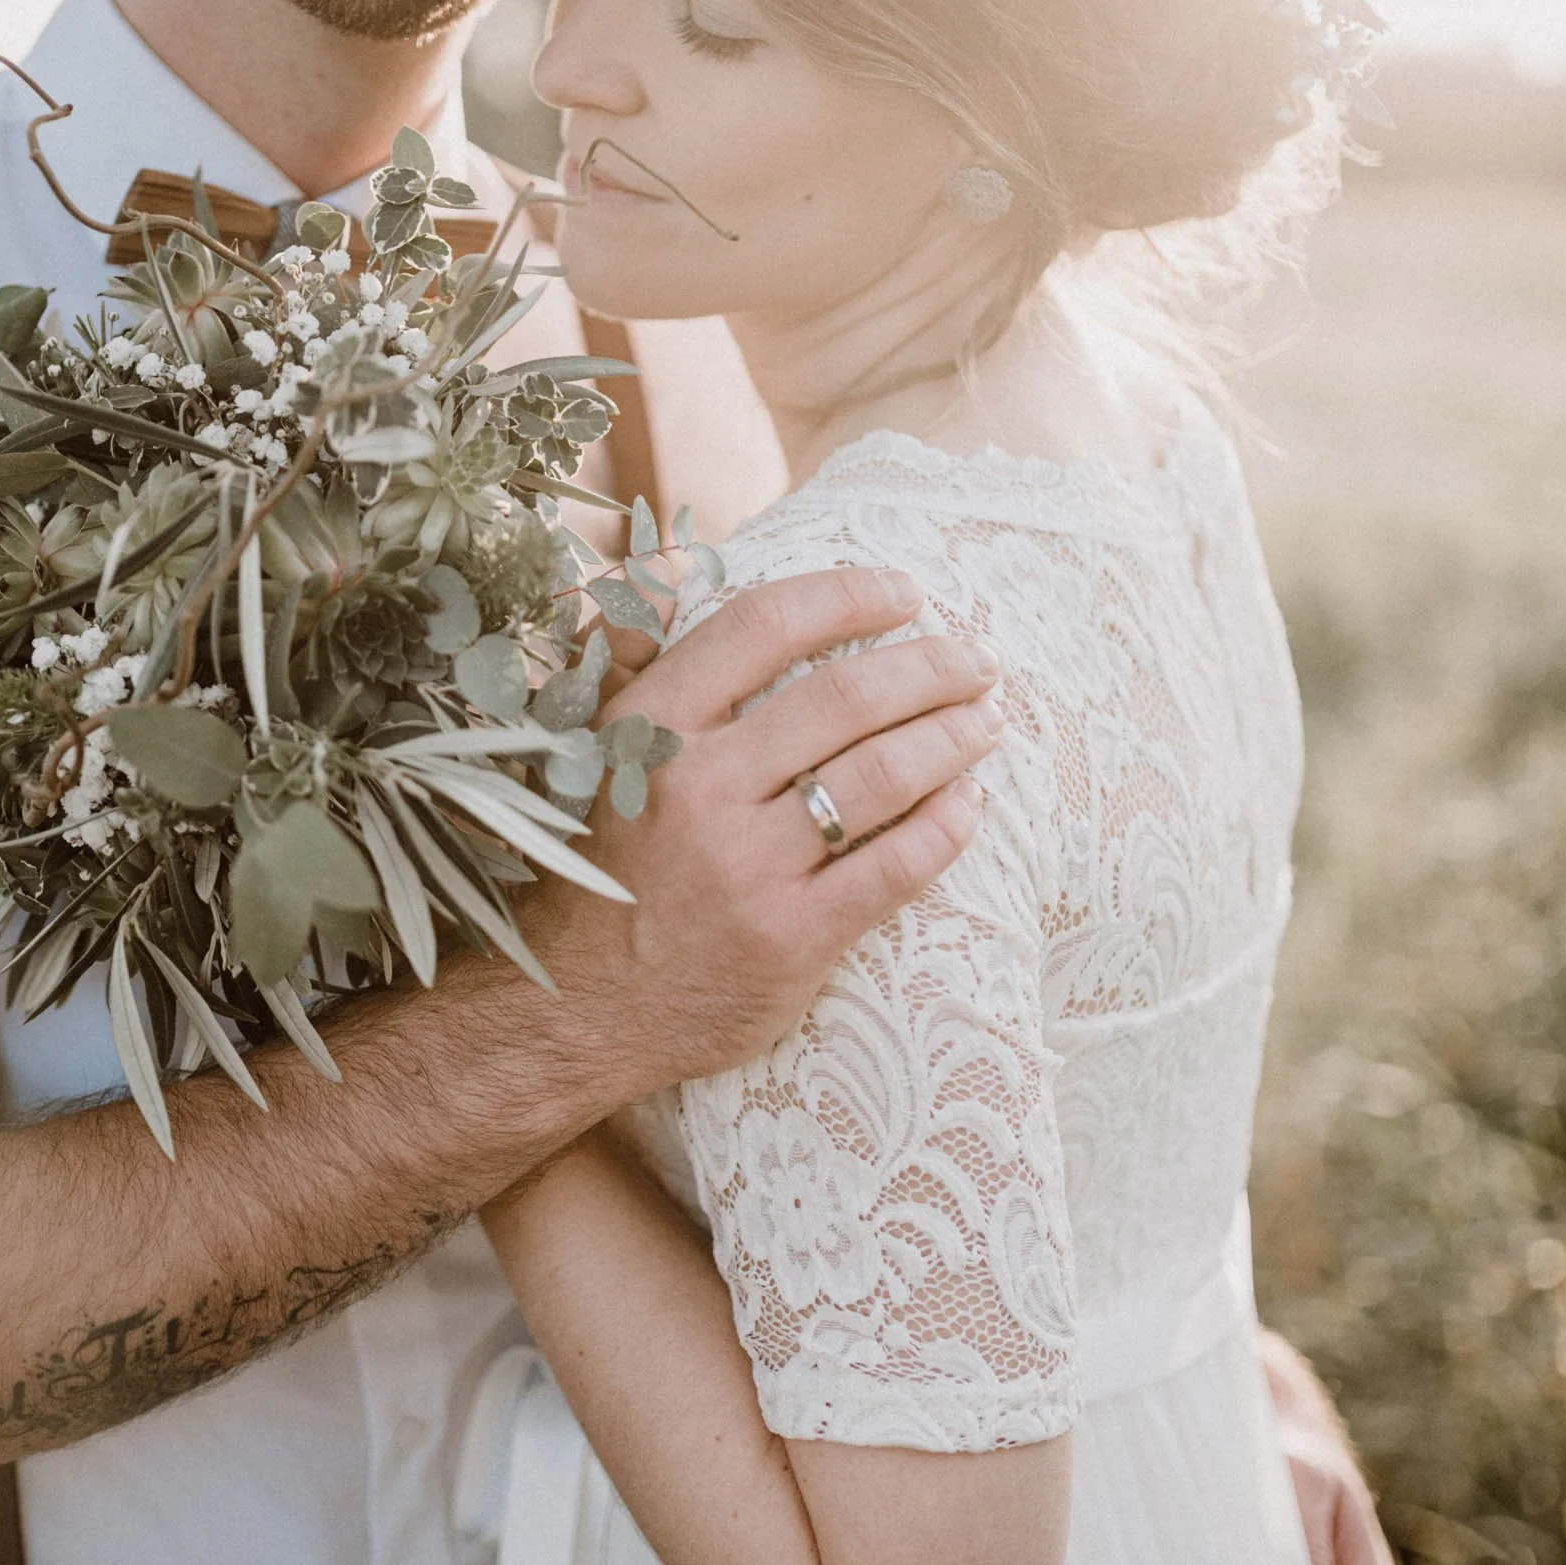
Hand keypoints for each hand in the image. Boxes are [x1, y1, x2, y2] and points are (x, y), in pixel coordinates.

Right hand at [526, 566, 1004, 1093]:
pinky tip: (969, 802)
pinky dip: (947, 824)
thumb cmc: (604, 864)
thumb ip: (633, 650)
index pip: (764, 625)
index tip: (904, 590)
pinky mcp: (792, 938)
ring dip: (954, 736)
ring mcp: (748, 867)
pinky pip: (897, 866)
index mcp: (649, 728)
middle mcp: (698, 788)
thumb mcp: (589, 749)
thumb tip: (682, 557)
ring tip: (986, 719)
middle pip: (845, 696)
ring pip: (884, 775)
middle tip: (977, 657)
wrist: (579, 1007)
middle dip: (931, 665)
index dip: (847, 595)